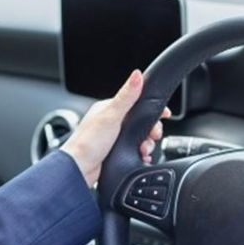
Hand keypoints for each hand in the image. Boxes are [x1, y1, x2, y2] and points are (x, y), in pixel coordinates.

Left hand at [62, 70, 170, 185]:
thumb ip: (126, 96)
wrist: (79, 169)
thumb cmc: (88, 142)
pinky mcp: (116, 152)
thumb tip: (137, 75)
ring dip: (146, 144)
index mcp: (109, 109)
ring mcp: (114, 138)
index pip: (136, 103)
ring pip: (140, 138)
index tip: (165, 115)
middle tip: (153, 136)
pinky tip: (141, 157)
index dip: (152, 109)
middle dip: (151, 130)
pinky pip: (135, 151)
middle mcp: (112, 122)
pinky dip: (141, 154)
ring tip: (144, 150)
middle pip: (141, 122)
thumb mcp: (111, 115)